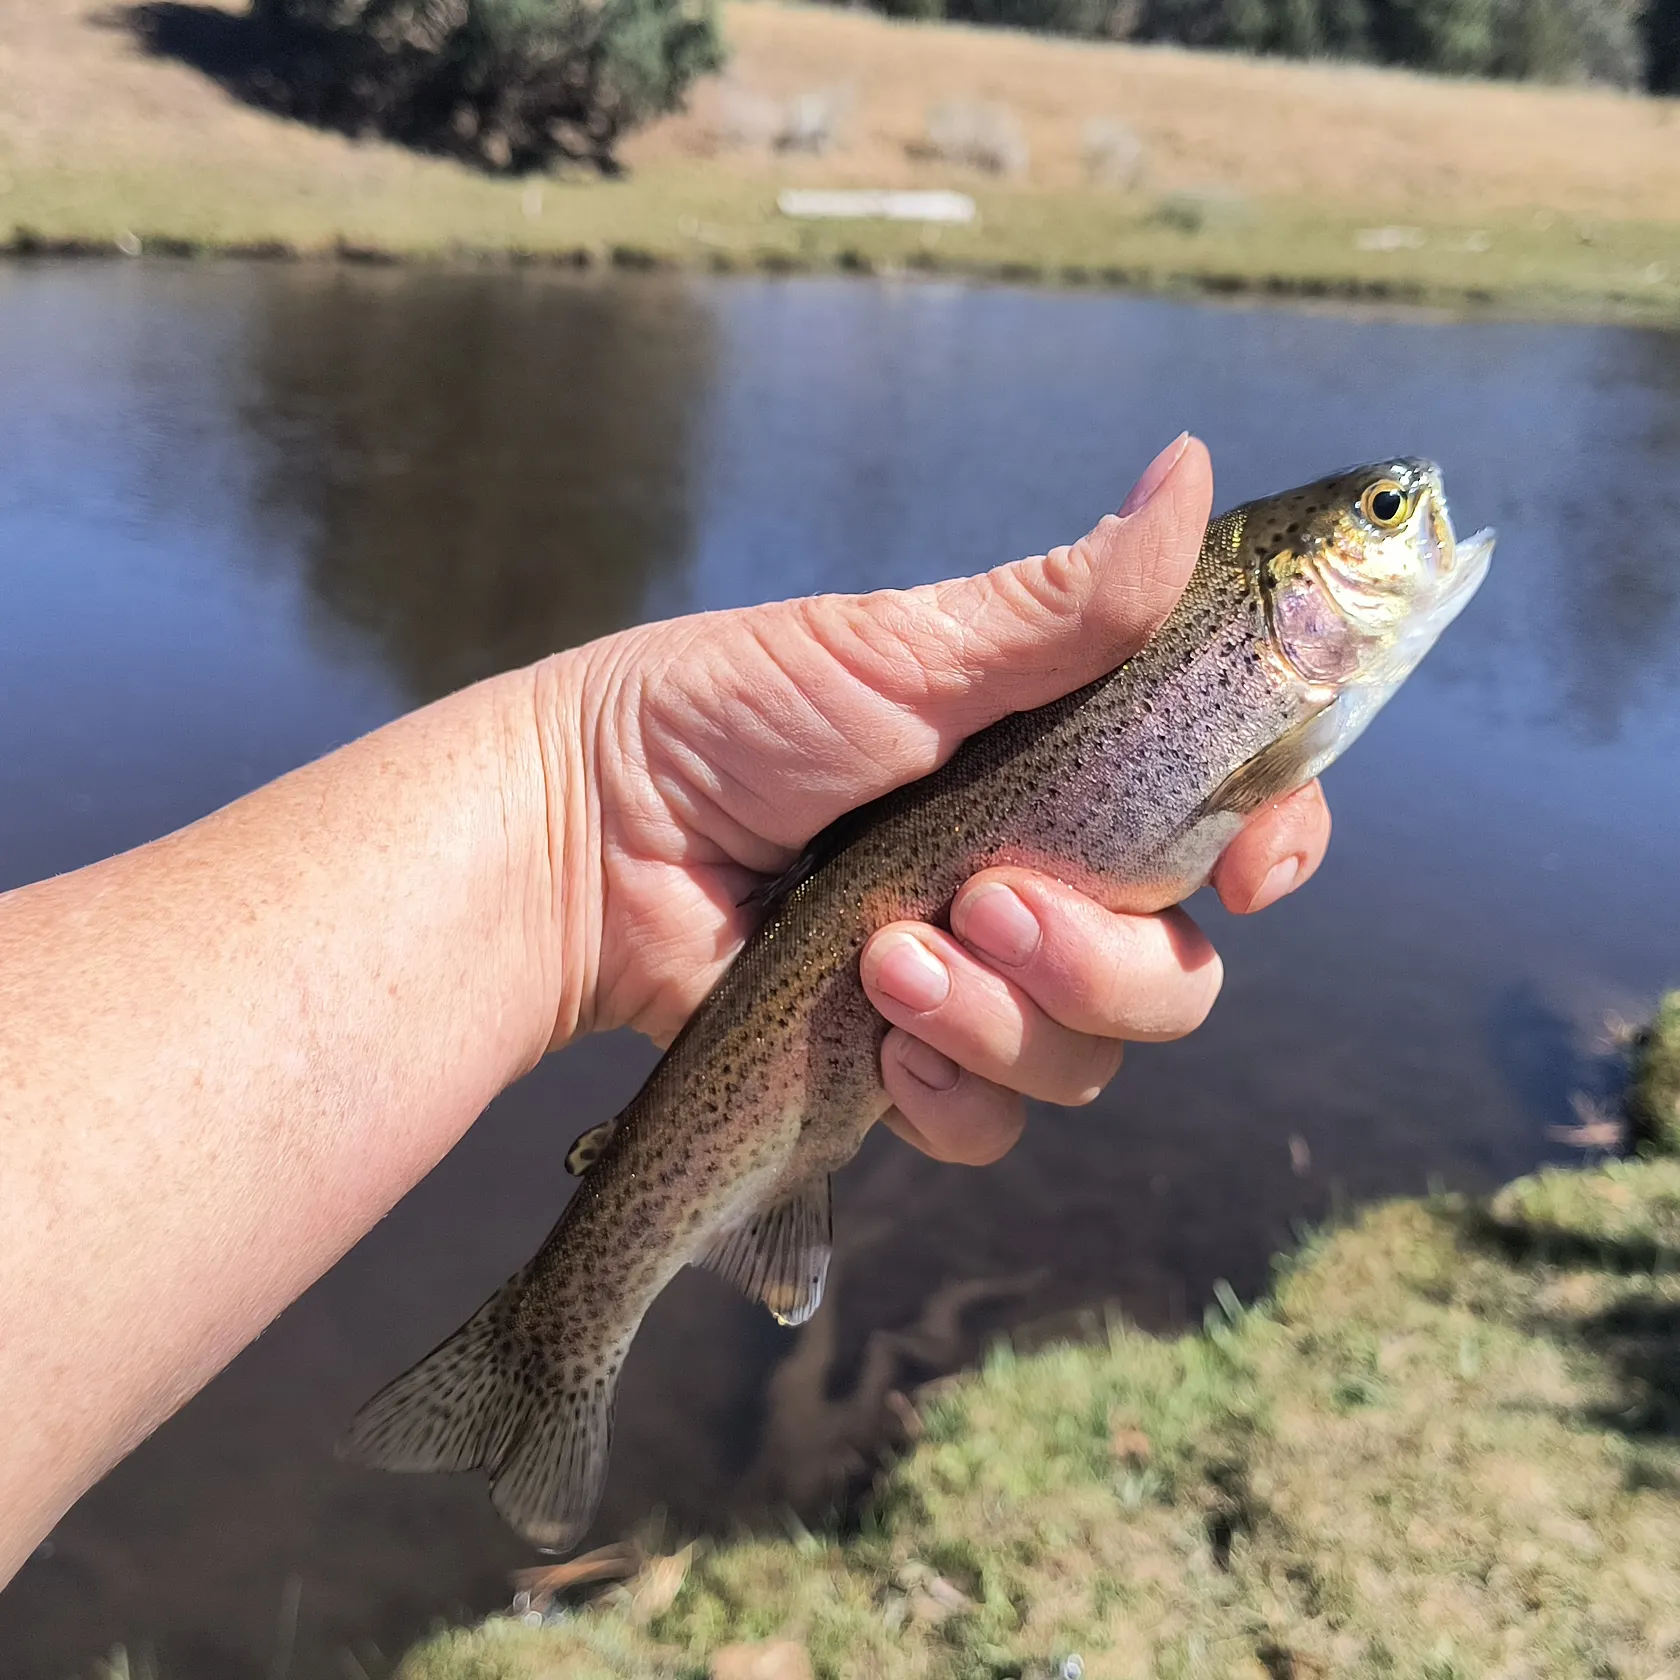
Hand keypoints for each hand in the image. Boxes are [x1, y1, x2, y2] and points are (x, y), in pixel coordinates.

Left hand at [533, 435, 1329, 1163]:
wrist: (585, 839)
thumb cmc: (728, 715)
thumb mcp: (900, 652)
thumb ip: (1060, 606)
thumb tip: (1189, 469)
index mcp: (1056, 771)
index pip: (1226, 818)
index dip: (1272, 846)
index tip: (1252, 872)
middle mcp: (1038, 879)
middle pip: (1178, 968)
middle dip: (1102, 955)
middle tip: (989, 898)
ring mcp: (974, 980)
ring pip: (1092, 1055)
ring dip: (1005, 1017)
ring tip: (885, 956)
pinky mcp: (905, 1064)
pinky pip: (996, 1123)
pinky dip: (953, 1094)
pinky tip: (884, 1046)